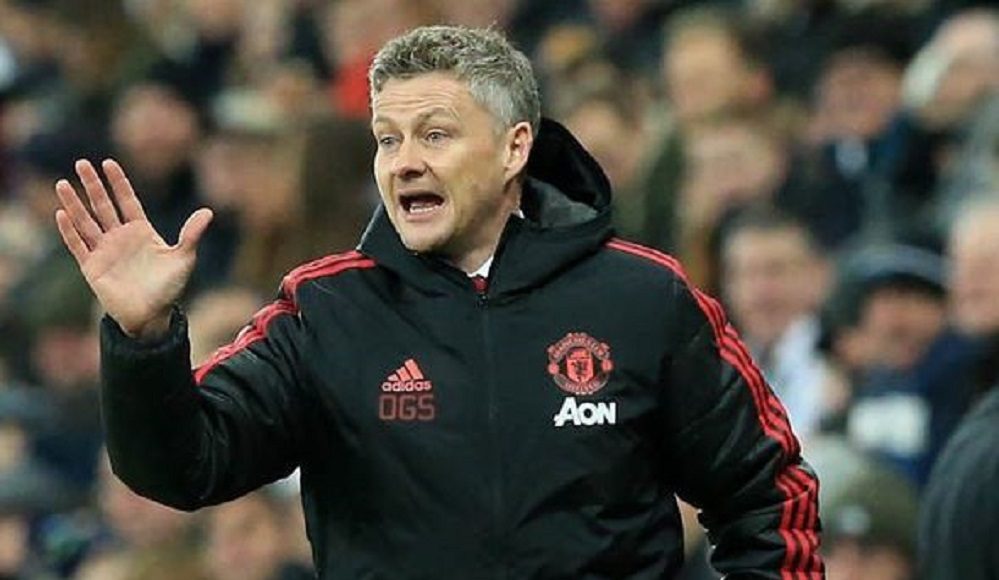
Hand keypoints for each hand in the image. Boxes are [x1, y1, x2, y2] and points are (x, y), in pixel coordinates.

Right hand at [54, 159, 212, 339]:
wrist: (151, 315)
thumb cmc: (169, 287)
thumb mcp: (183, 259)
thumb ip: (191, 235)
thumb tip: (208, 212)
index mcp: (141, 231)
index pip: (127, 201)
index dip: (118, 183)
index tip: (108, 163)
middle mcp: (120, 237)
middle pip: (103, 206)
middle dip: (93, 185)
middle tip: (82, 163)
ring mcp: (104, 251)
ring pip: (86, 222)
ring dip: (74, 204)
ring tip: (63, 183)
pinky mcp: (92, 267)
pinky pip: (78, 246)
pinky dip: (69, 231)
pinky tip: (61, 214)